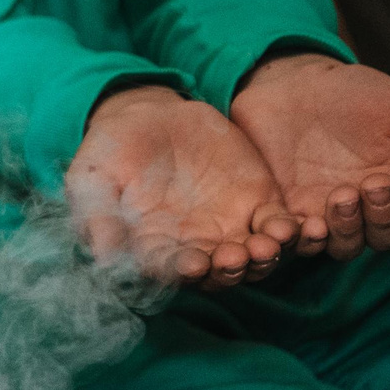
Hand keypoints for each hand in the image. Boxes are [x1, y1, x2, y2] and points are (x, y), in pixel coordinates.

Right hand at [65, 86, 298, 289]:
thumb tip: (103, 260)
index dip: (183, 273)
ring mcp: (232, 229)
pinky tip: (297, 225)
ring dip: (266, 257)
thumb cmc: (111, 150)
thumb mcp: (92, 178)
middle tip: (234, 256)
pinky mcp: (259, 204)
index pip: (172, 272)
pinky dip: (293, 231)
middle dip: (230, 269)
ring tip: (268, 243)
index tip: (189, 265)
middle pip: (221, 273)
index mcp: (157, 249)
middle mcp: (197, 248)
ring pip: (257, 258)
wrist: (148, 116)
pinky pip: (282, 226)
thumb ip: (98, 217)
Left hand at [230, 54, 389, 259]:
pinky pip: (298, 239)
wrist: (289, 82)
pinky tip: (307, 225)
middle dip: (385, 214)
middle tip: (374, 184)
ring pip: (347, 244)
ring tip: (343, 196)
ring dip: (349, 228)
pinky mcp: (286, 213)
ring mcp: (326, 215)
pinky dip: (304, 238)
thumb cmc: (353, 94)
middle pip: (387, 235)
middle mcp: (368, 210)